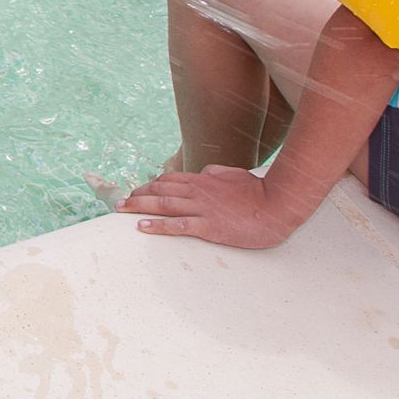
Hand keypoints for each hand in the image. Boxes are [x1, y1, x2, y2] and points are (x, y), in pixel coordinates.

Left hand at [117, 163, 304, 250]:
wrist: (279, 205)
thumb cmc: (260, 192)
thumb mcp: (235, 175)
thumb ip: (216, 172)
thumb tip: (204, 171)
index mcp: (204, 180)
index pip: (169, 180)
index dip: (150, 186)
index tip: (138, 191)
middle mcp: (198, 192)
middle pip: (159, 192)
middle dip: (136, 196)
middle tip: (119, 203)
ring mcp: (202, 208)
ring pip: (163, 206)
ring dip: (139, 207)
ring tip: (121, 211)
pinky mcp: (210, 226)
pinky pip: (178, 225)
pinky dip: (157, 226)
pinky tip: (142, 227)